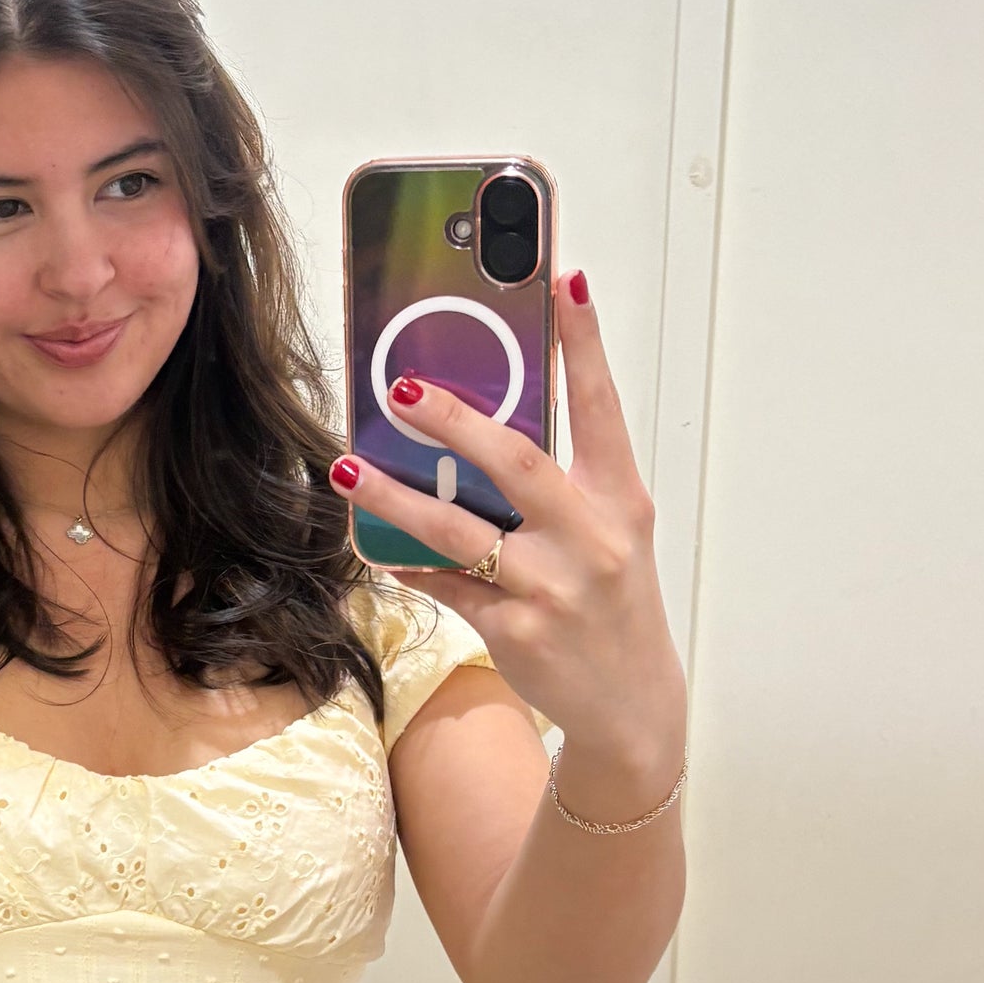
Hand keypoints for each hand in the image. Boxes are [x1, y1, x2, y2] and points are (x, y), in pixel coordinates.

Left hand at [331, 269, 686, 781]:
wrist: (632, 704)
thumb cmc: (612, 602)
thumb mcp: (609, 533)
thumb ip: (561, 481)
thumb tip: (480, 425)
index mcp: (619, 498)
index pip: (601, 405)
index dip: (583, 341)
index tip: (563, 277)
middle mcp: (591, 537)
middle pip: (516, 462)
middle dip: (456, 420)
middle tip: (403, 387)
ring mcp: (551, 587)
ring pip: (461, 529)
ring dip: (397, 496)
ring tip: (350, 467)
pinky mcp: (514, 630)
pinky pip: (445, 585)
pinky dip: (405, 563)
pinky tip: (373, 545)